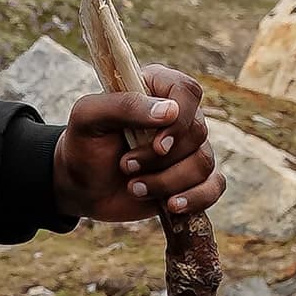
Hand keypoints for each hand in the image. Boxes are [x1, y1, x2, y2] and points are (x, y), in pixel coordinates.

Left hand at [52, 62, 223, 225]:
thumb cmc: (83, 144)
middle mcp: (178, 116)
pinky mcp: (192, 178)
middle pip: (197, 132)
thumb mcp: (88, 117)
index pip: (188, 91)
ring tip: (134, 188)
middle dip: (160, 159)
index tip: (157, 144)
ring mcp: (188, 148)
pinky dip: (196, 198)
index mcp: (156, 89)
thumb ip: (124, 105)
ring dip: (166, 182)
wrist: (81, 186)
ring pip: (203, 162)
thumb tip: (170, 112)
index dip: (179, 120)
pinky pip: (214, 185)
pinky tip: (171, 206)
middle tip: (125, 166)